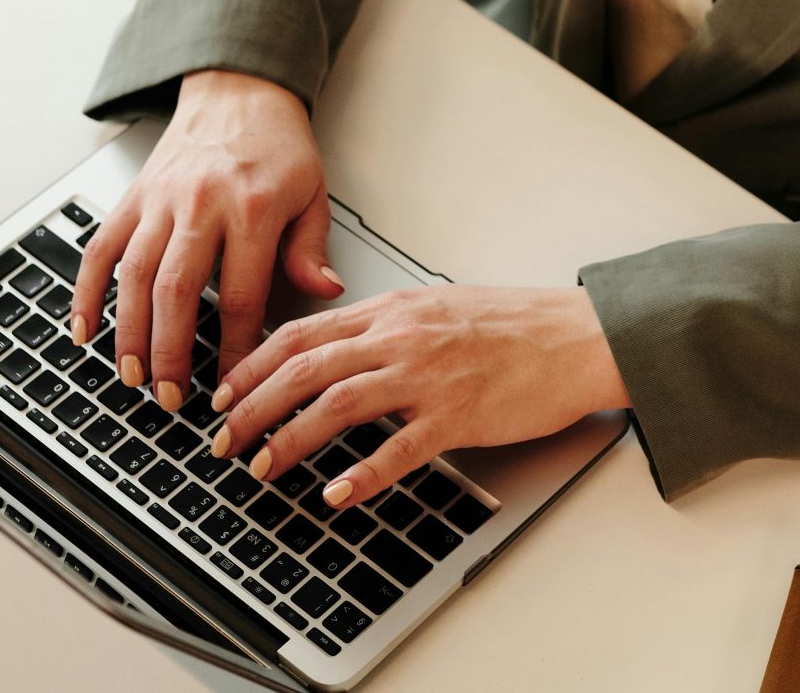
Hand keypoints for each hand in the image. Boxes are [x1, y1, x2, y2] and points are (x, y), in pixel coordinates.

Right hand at [70, 68, 342, 409]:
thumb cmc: (278, 146)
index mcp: (252, 207)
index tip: (230, 385)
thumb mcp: (313, 193)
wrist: (238, 91)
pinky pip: (100, 247)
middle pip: (176, 290)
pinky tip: (84, 329)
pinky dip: (86, 291)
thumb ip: (311, 248)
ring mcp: (160, 199)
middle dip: (169, 352)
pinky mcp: (133, 195)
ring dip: (128, 332)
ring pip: (133, 274)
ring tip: (132, 376)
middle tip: (171, 397)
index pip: (241, 295)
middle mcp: (200, 203)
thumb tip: (323, 292)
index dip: (233, 348)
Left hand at [206, 285, 628, 508]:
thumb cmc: (515, 324)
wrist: (577, 335)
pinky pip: (400, 447)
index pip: (301, 332)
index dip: (252, 366)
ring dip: (291, 438)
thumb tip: (333, 347)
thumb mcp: (436, 306)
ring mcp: (429, 375)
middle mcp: (402, 337)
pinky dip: (363, 473)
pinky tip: (337, 494)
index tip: (224, 394)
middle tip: (223, 442)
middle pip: (304, 368)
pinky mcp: (459, 415)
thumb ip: (384, 324)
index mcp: (393, 309)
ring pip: (338, 403)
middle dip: (252, 407)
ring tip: (262, 468)